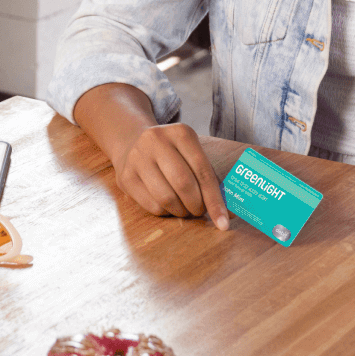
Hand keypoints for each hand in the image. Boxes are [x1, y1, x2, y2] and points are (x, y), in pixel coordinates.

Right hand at [114, 123, 230, 230]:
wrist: (132, 142)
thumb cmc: (171, 154)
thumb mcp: (190, 152)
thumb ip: (208, 176)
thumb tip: (229, 211)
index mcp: (181, 132)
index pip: (202, 170)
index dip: (214, 199)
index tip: (223, 222)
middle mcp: (156, 140)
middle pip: (183, 183)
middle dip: (197, 205)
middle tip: (199, 211)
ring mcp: (138, 158)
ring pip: (166, 198)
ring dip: (181, 211)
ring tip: (184, 208)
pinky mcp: (126, 176)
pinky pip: (151, 205)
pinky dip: (165, 212)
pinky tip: (167, 205)